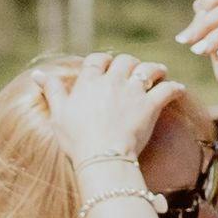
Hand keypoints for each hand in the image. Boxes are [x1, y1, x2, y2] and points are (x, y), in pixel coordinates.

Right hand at [44, 58, 167, 178]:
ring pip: (147, 69)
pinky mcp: (150, 105)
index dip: (102, 61)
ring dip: (155, 69)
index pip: (96, 60)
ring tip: (160, 71)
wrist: (102, 157)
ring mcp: (133, 92)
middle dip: (129, 63)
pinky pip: (167, 90)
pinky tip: (178, 89)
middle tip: (134, 70)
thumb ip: (52, 91)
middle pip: (124, 61)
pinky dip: (174, 88)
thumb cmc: (77, 140)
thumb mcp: (58, 115)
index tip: (105, 65)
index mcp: (89, 82)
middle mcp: (112, 81)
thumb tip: (38, 75)